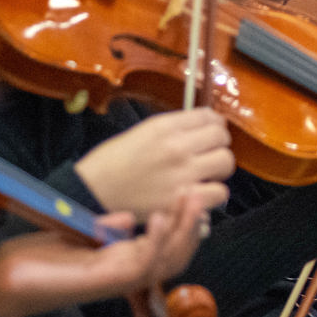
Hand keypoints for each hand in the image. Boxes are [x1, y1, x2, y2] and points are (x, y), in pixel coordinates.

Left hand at [0, 192, 208, 316]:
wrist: (8, 282)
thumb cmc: (37, 261)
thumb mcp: (79, 235)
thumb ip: (106, 228)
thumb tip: (129, 218)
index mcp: (122, 261)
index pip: (168, 246)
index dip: (185, 222)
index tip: (191, 191)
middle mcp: (126, 272)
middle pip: (177, 254)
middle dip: (193, 223)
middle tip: (199, 191)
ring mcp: (119, 277)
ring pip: (169, 259)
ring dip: (184, 228)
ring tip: (190, 198)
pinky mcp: (107, 279)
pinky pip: (144, 263)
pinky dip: (157, 240)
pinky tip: (160, 217)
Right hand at [76, 109, 232, 215]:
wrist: (91, 193)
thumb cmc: (110, 164)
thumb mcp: (140, 133)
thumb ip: (172, 129)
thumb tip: (202, 127)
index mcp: (164, 127)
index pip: (209, 116)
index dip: (214, 125)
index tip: (211, 131)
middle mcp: (177, 147)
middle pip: (222, 138)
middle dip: (218, 145)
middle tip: (208, 154)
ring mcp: (182, 174)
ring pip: (226, 163)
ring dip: (218, 169)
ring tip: (206, 174)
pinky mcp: (182, 200)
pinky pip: (219, 193)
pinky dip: (213, 194)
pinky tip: (200, 193)